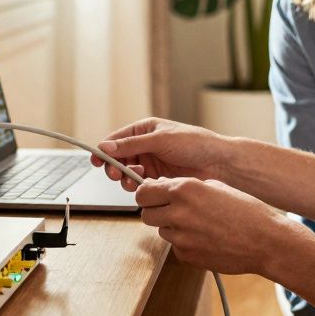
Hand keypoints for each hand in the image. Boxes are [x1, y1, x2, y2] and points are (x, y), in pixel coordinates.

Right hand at [93, 117, 230, 190]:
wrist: (218, 163)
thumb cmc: (195, 143)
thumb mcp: (161, 139)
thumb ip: (132, 144)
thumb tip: (105, 147)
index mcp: (145, 130)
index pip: (117, 139)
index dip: (104, 150)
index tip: (96, 161)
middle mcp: (145, 146)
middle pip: (118, 158)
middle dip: (114, 167)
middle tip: (115, 174)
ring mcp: (151, 163)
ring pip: (127, 173)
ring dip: (126, 178)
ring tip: (132, 181)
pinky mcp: (158, 178)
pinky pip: (140, 184)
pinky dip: (138, 186)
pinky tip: (145, 185)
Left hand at [136, 177, 292, 274]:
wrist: (265, 241)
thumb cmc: (246, 211)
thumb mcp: (216, 186)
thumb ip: (186, 187)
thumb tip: (165, 189)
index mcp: (184, 190)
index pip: (143, 192)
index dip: (146, 194)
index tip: (151, 196)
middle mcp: (178, 213)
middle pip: (146, 214)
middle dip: (156, 211)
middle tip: (173, 210)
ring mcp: (181, 237)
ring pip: (161, 231)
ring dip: (172, 227)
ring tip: (198, 224)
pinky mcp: (186, 256)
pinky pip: (175, 247)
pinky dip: (185, 243)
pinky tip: (206, 238)